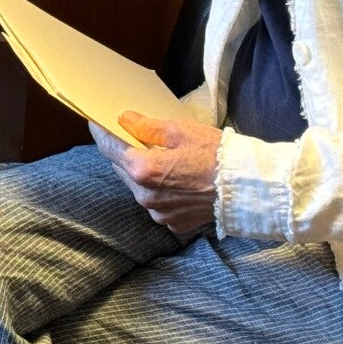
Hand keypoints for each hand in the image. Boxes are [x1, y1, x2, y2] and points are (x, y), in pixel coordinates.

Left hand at [90, 111, 223, 235]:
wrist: (247, 189)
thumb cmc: (216, 155)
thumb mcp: (180, 131)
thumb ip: (147, 127)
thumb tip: (126, 120)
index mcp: (143, 170)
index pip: (109, 148)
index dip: (101, 133)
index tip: (96, 123)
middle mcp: (144, 196)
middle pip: (122, 169)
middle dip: (124, 152)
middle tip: (130, 137)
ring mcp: (158, 213)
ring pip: (138, 188)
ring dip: (142, 173)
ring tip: (158, 158)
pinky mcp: (172, 223)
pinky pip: (156, 203)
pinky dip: (159, 191)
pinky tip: (175, 180)